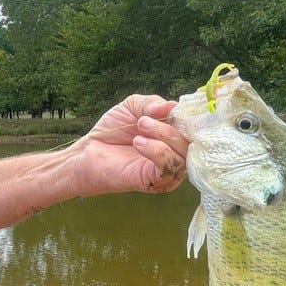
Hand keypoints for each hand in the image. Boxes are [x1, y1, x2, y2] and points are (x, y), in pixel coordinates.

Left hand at [69, 94, 189, 194]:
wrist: (89, 152)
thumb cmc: (113, 131)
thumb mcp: (133, 106)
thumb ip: (153, 103)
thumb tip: (173, 106)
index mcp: (175, 134)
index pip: (196, 126)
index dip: (190, 116)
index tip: (173, 109)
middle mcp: (177, 152)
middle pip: (192, 140)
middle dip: (170, 126)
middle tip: (144, 121)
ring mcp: (169, 169)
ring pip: (183, 154)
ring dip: (163, 136)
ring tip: (140, 129)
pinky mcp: (157, 182)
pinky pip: (170, 168)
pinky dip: (158, 151)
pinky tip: (139, 143)